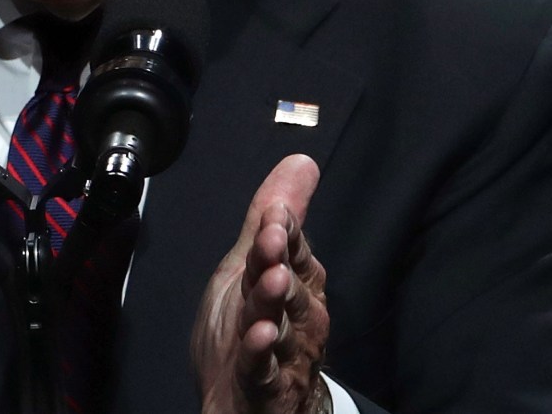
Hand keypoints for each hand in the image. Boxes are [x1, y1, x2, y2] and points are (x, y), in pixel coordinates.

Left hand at [192, 154, 329, 413]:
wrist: (249, 403)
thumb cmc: (253, 330)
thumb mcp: (253, 266)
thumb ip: (273, 220)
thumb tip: (301, 161)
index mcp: (297, 282)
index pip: (292, 248)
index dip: (282, 230)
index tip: (274, 211)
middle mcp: (300, 315)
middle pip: (289, 283)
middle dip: (279, 260)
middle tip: (270, 240)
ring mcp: (286, 352)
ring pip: (281, 323)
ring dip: (273, 301)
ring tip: (270, 282)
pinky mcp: (266, 385)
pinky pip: (264, 367)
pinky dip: (260, 351)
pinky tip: (259, 335)